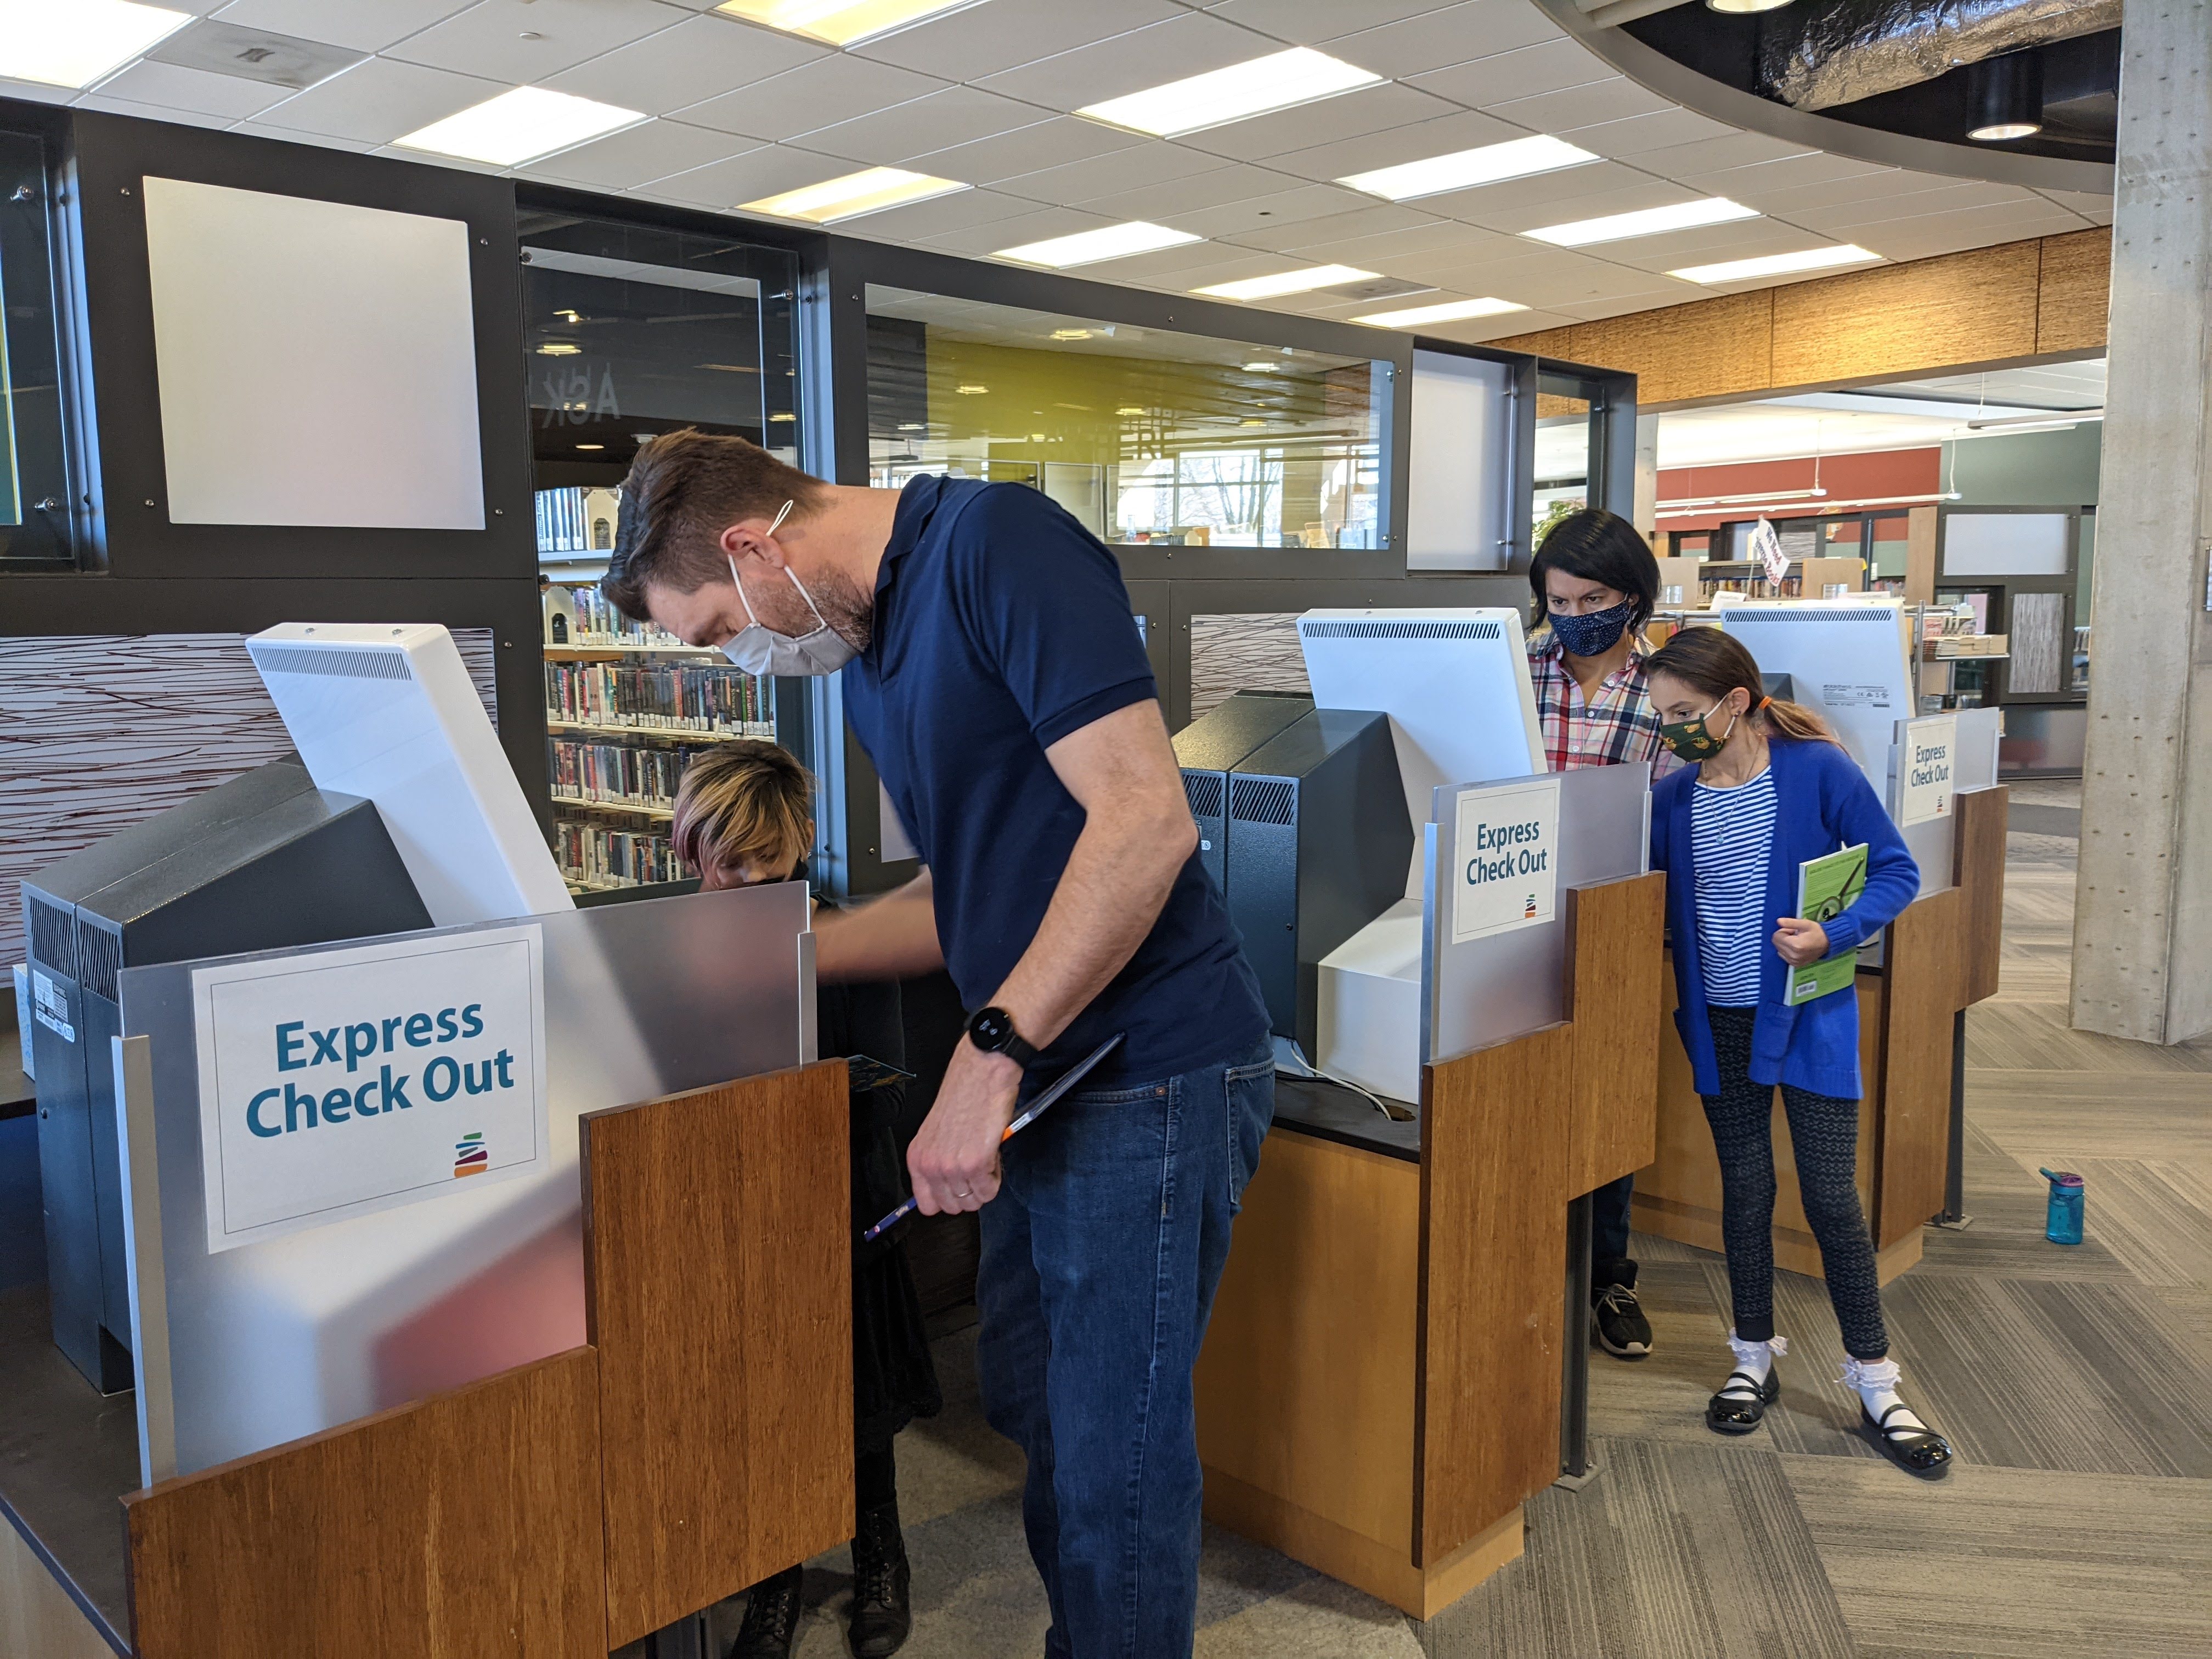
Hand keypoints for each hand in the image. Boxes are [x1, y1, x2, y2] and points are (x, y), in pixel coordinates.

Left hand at [906, 1039, 1021, 1215]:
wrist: (981, 1072)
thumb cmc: (963, 1095)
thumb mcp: (936, 1132)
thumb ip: (937, 1160)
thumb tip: (948, 1186)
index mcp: (917, 1157)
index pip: (926, 1204)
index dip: (947, 1199)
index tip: (959, 1189)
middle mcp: (931, 1165)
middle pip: (953, 1207)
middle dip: (970, 1193)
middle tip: (977, 1169)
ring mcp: (952, 1167)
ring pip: (974, 1202)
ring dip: (985, 1184)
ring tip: (986, 1157)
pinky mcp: (976, 1163)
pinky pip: (989, 1191)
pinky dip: (996, 1177)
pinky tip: (993, 1154)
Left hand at [1774, 917, 1830, 966]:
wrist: (1828, 944)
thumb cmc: (1817, 932)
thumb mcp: (1805, 924)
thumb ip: (1790, 923)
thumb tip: (1778, 921)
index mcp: (1795, 945)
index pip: (1776, 936)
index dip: (1784, 931)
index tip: (1793, 930)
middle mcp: (1793, 956)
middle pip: (1776, 943)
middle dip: (1783, 937)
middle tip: (1795, 935)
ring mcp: (1794, 962)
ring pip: (1779, 950)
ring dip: (1785, 944)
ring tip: (1797, 941)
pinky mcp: (1795, 965)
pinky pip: (1783, 956)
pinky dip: (1787, 951)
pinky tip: (1797, 948)